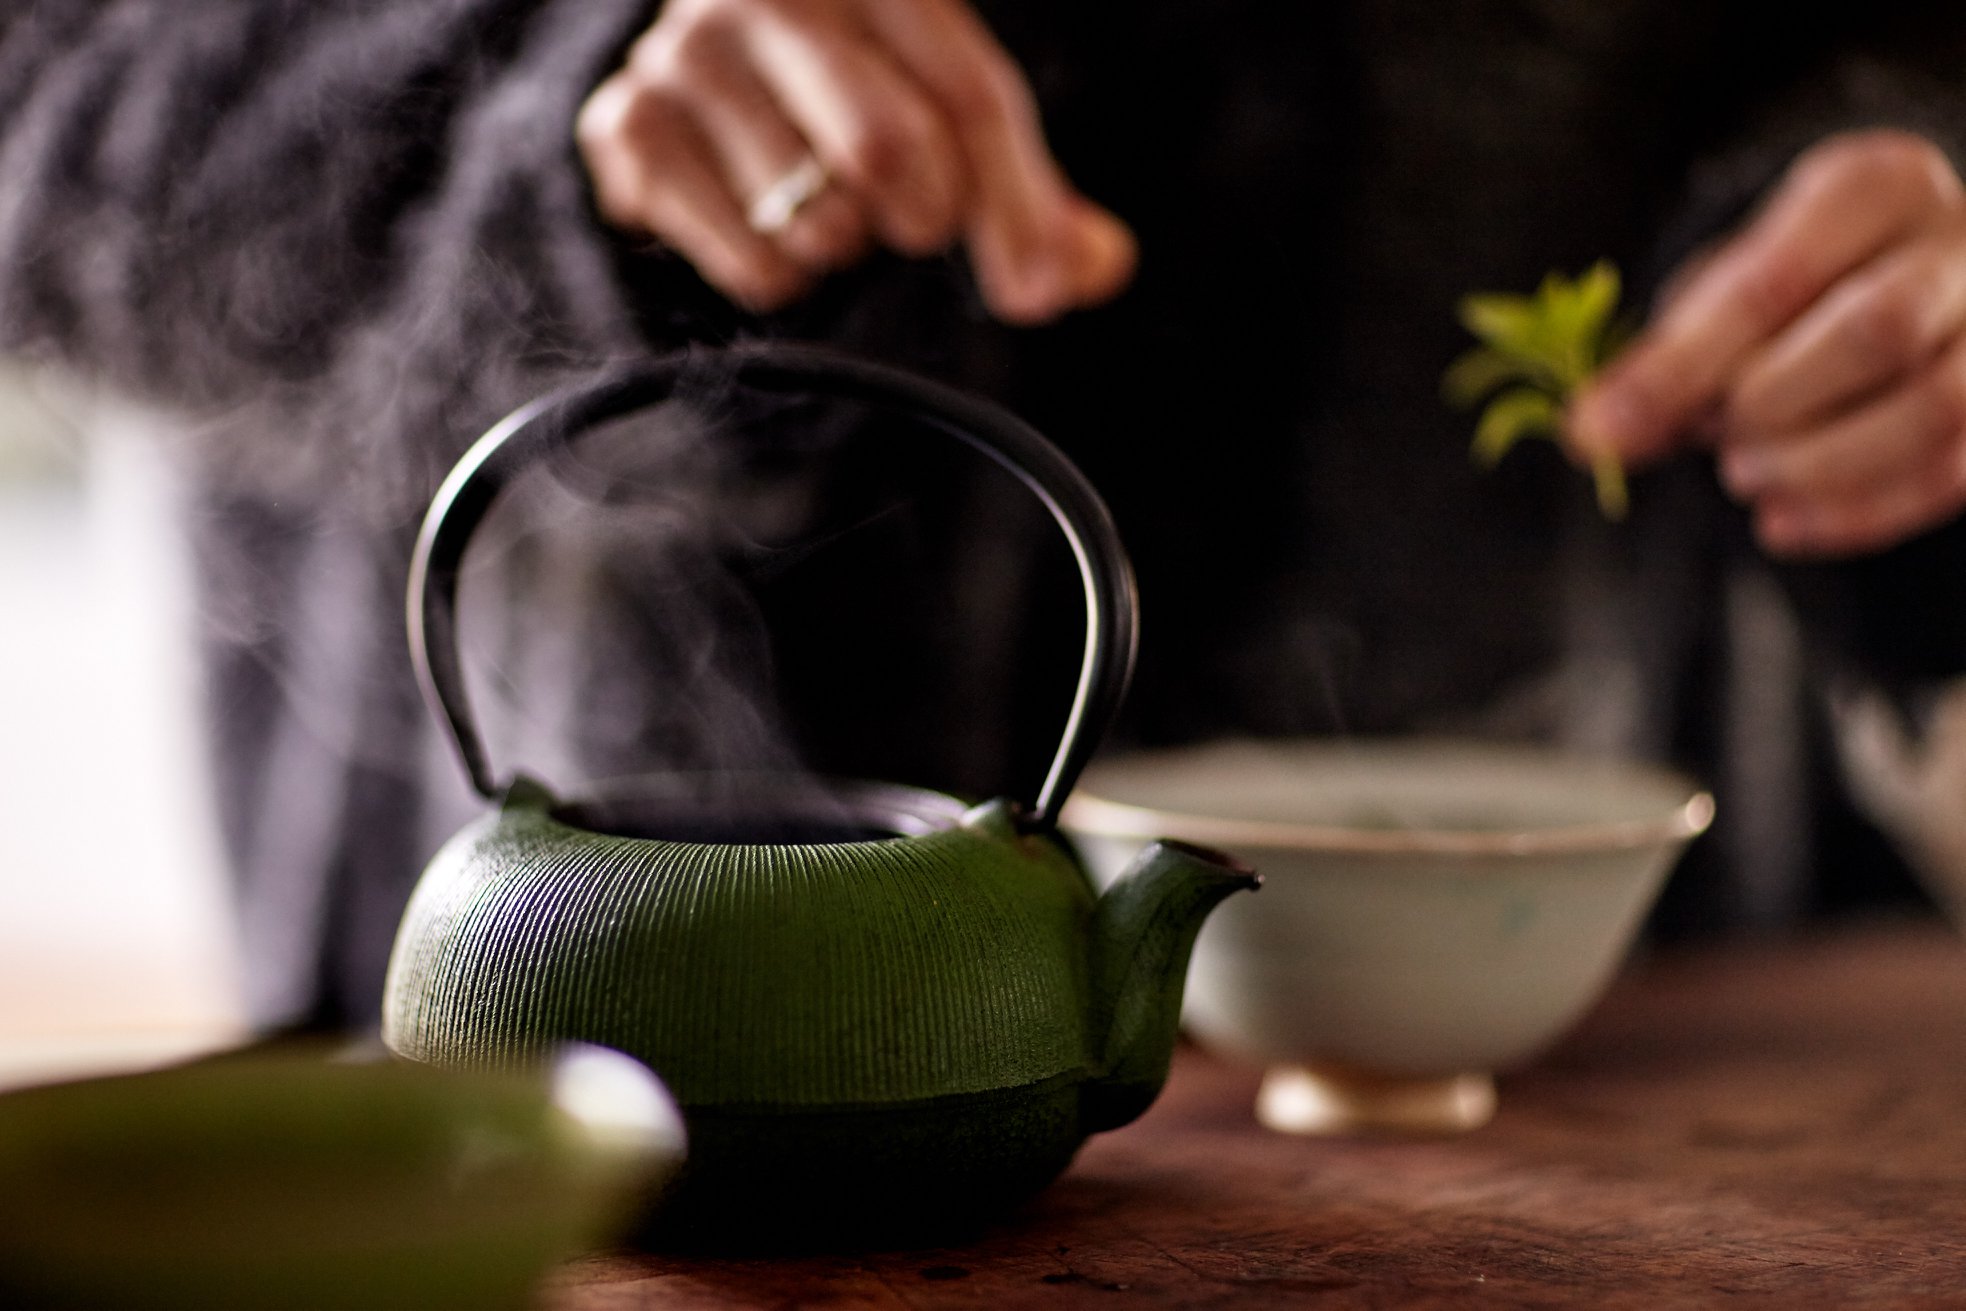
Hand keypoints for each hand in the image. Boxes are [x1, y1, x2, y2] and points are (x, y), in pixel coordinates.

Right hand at [575, 0, 1135, 322]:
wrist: (702, 63)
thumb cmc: (851, 85)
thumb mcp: (949, 109)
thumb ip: (1030, 189)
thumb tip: (1095, 267)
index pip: (968, 96)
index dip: (1016, 207)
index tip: (1038, 292)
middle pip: (885, 150)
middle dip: (920, 217)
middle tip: (909, 219)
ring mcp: (687, 54)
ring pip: (815, 220)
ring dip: (844, 244)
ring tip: (827, 205)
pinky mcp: (628, 129)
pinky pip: (750, 265)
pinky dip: (780, 276)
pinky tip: (766, 224)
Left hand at [1568, 130, 1965, 555]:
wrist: (1905, 275)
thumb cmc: (1800, 284)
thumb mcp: (1727, 289)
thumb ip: (1671, 354)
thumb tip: (1598, 433)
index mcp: (1873, 185)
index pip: (1774, 280)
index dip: (1681, 366)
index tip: (1601, 429)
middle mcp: (1957, 241)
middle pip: (1873, 333)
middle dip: (1771, 406)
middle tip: (1716, 438)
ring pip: (1932, 408)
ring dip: (1819, 465)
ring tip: (1747, 476)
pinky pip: (1953, 469)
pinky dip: (1859, 513)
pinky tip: (1785, 523)